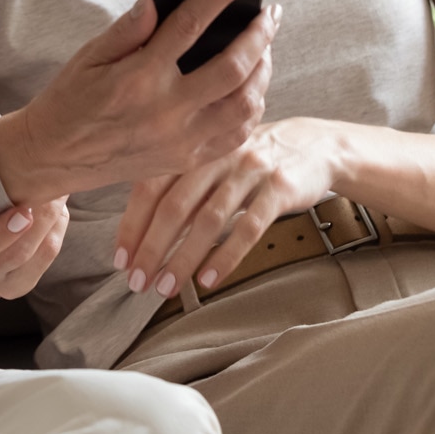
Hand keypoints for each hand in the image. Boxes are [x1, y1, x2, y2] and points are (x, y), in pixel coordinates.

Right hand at [0, 0, 275, 202]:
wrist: (54, 157)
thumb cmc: (70, 101)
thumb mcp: (88, 56)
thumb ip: (126, 29)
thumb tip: (156, 2)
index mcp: (139, 76)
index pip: (192, 22)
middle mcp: (166, 110)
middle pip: (235, 67)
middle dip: (261, 33)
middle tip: (269, 13)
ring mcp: (181, 140)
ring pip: (245, 105)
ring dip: (263, 72)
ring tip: (263, 49)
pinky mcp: (186, 160)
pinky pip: (236, 135)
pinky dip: (251, 108)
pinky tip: (250, 88)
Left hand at [115, 116, 340, 297]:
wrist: (313, 146)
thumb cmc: (252, 161)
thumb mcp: (213, 164)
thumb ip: (181, 189)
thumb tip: (141, 230)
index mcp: (193, 147)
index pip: (151, 186)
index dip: (132, 223)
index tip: (121, 259)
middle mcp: (217, 155)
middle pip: (176, 205)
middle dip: (152, 247)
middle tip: (138, 281)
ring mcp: (250, 170)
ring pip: (209, 220)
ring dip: (184, 258)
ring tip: (167, 287)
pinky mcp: (280, 188)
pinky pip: (248, 227)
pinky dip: (225, 257)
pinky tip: (208, 280)